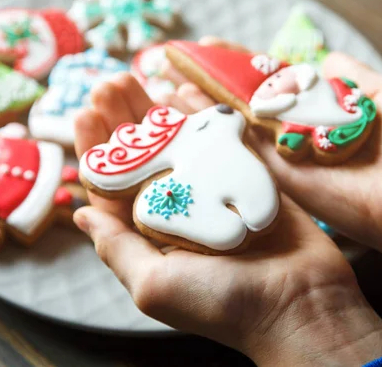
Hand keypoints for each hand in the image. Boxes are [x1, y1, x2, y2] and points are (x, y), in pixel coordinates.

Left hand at [73, 74, 381, 365]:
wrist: (301, 304)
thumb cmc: (224, 304)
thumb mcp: (155, 284)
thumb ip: (117, 248)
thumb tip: (80, 217)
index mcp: (151, 234)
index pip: (113, 186)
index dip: (97, 149)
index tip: (86, 113)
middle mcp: (179, 210)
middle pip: (144, 157)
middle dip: (125, 120)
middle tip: (111, 83)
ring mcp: (214, 192)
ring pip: (180, 143)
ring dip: (158, 112)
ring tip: (140, 78)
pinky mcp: (249, 179)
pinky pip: (220, 140)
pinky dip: (204, 116)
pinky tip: (186, 92)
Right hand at [164, 37, 381, 298]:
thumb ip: (353, 77)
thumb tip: (327, 58)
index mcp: (325, 111)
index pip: (275, 81)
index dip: (243, 63)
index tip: (212, 44)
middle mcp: (300, 133)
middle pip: (247, 103)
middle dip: (212, 82)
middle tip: (175, 61)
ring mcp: (288, 159)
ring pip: (236, 128)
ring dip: (201, 106)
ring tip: (165, 83)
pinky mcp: (282, 182)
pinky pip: (241, 155)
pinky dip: (211, 134)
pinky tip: (179, 112)